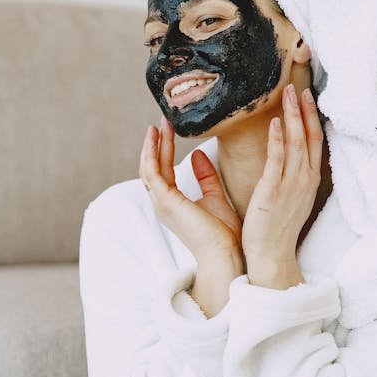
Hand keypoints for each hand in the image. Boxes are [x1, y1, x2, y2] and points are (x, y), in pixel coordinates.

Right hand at [139, 115, 241, 261]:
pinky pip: (152, 172)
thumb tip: (197, 154)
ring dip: (153, 144)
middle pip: (152, 167)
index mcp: (173, 204)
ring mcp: (161, 203)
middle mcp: (163, 204)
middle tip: (162, 120)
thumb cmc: (224, 235)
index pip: (163, 171)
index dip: (163, 150)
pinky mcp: (166, 202)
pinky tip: (158, 137)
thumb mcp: (215, 198)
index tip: (168, 129)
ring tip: (159, 124)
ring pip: (149, 168)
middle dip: (155, 143)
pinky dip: (153, 152)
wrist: (227, 256)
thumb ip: (206, 177)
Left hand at [241, 81, 323, 284]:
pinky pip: (278, 160)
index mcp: (308, 180)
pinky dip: (279, 139)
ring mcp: (292, 185)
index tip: (308, 96)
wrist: (272, 255)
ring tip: (287, 93)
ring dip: (293, 116)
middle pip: (309, 137)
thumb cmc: (275, 227)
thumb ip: (287, 174)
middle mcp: (304, 180)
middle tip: (298, 85)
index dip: (312, 117)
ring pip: (297, 143)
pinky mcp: (274, 191)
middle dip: (304, 110)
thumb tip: (281, 154)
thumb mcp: (288, 196)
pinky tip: (276, 122)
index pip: (315, 142)